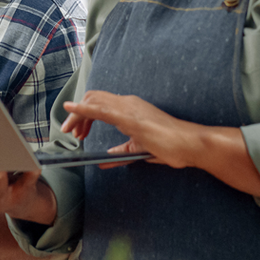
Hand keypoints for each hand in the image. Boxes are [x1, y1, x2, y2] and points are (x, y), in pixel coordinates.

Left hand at [63, 90, 200, 168]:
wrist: (189, 145)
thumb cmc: (171, 146)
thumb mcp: (138, 150)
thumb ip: (120, 153)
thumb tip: (104, 161)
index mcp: (130, 108)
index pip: (100, 104)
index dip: (85, 115)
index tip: (79, 133)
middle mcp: (128, 103)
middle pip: (93, 98)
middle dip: (77, 115)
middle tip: (72, 134)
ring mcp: (128, 107)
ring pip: (93, 100)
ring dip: (77, 114)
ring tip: (70, 130)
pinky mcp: (129, 117)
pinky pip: (100, 109)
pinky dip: (82, 108)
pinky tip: (71, 109)